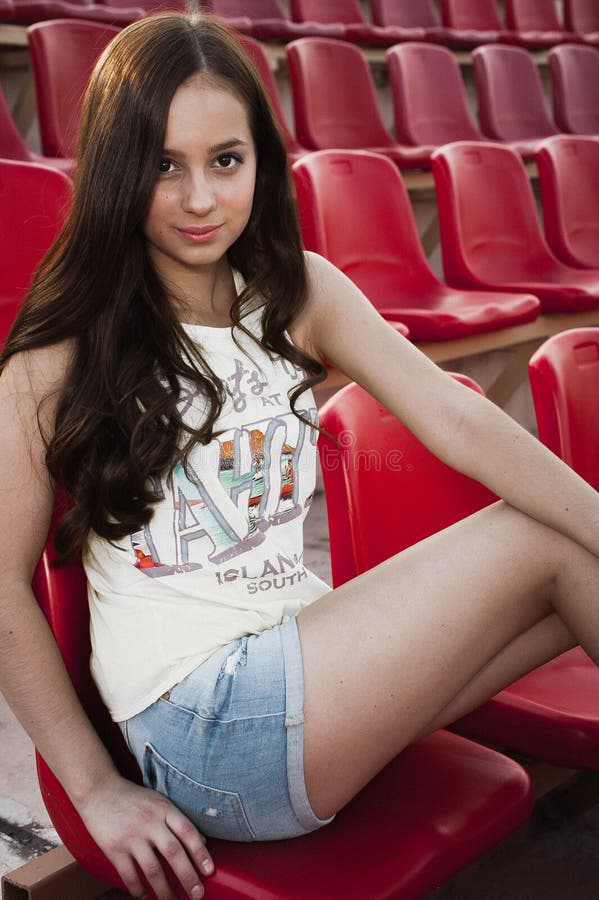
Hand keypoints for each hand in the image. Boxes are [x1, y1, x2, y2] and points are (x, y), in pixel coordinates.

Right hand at [77, 772, 213, 898]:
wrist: (99, 790)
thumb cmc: (133, 797)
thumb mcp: (159, 801)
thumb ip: (178, 820)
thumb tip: (201, 841)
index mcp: (164, 809)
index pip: (187, 832)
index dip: (200, 853)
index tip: (209, 871)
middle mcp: (150, 822)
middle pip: (173, 853)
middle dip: (188, 877)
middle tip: (197, 895)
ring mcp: (131, 836)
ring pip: (153, 869)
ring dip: (165, 890)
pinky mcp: (114, 848)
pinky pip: (129, 875)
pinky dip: (138, 889)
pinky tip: (145, 896)